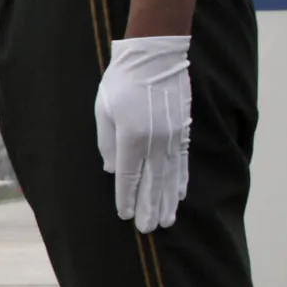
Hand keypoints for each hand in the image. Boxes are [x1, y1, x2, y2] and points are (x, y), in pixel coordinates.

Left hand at [94, 36, 191, 232]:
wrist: (155, 57)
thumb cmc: (121, 82)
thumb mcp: (103, 110)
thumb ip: (107, 143)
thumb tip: (111, 170)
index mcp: (132, 137)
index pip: (128, 176)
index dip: (127, 198)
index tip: (125, 216)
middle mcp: (155, 141)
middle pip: (153, 183)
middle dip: (149, 208)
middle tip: (149, 229)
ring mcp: (173, 137)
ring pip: (170, 177)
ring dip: (168, 201)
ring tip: (167, 221)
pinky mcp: (183, 130)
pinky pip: (183, 162)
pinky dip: (181, 181)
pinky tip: (180, 195)